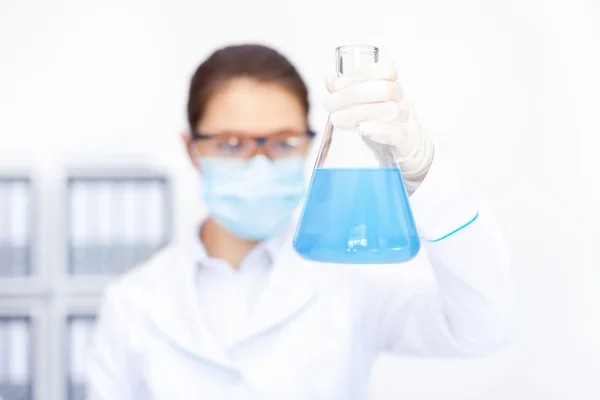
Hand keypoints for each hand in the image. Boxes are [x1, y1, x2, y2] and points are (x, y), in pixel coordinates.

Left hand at [324, 61, 433, 192]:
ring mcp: (407, 121)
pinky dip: (379, 130)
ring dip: (358, 112)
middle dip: (352, 95)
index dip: (360, 74)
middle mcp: (403, 102)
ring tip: (337, 118)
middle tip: (329, 104)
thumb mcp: (369, 106)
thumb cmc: (388, 124)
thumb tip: (330, 77)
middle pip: (384, 90)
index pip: (385, 71)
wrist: (412, 150)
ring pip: (389, 110)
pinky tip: (363, 128)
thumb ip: (349, 91)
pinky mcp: (407, 142)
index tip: (337, 85)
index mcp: (395, 88)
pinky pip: (397, 133)